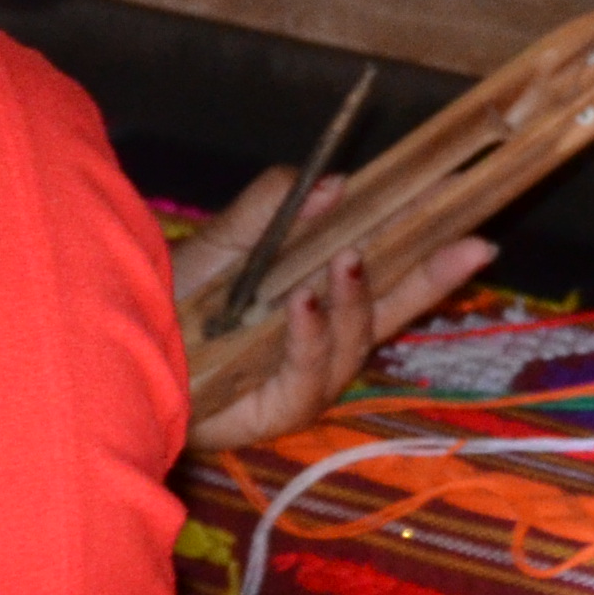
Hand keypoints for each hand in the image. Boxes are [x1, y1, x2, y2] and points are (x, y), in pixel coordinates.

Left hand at [179, 166, 494, 453]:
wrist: (120, 344)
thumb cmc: (177, 293)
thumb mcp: (231, 233)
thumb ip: (280, 206)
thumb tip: (341, 184)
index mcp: (326, 294)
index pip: (392, 267)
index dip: (435, 246)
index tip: (474, 215)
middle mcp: (328, 339)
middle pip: (395, 309)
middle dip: (436, 277)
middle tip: (471, 244)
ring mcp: (307, 378)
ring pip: (353, 341)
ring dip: (356, 299)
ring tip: (348, 259)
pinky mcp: (277, 411)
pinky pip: (306, 374)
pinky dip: (309, 336)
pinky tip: (304, 303)